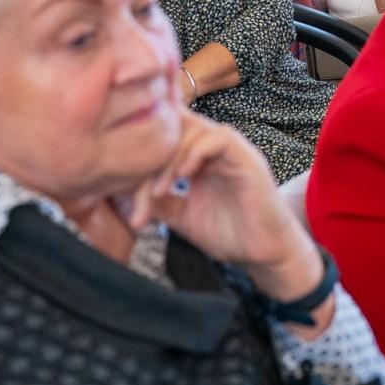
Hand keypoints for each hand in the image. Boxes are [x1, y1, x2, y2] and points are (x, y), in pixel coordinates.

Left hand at [123, 111, 318, 299]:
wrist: (264, 255)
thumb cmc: (228, 234)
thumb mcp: (180, 216)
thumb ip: (156, 199)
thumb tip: (119, 192)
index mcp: (197, 156)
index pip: (163, 137)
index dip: (140, 153)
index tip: (121, 185)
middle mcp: (213, 147)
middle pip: (172, 130)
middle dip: (150, 161)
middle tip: (139, 198)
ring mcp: (231, 150)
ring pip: (191, 132)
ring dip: (169, 161)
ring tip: (159, 193)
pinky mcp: (246, 158)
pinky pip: (217, 139)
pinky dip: (195, 153)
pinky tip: (182, 178)